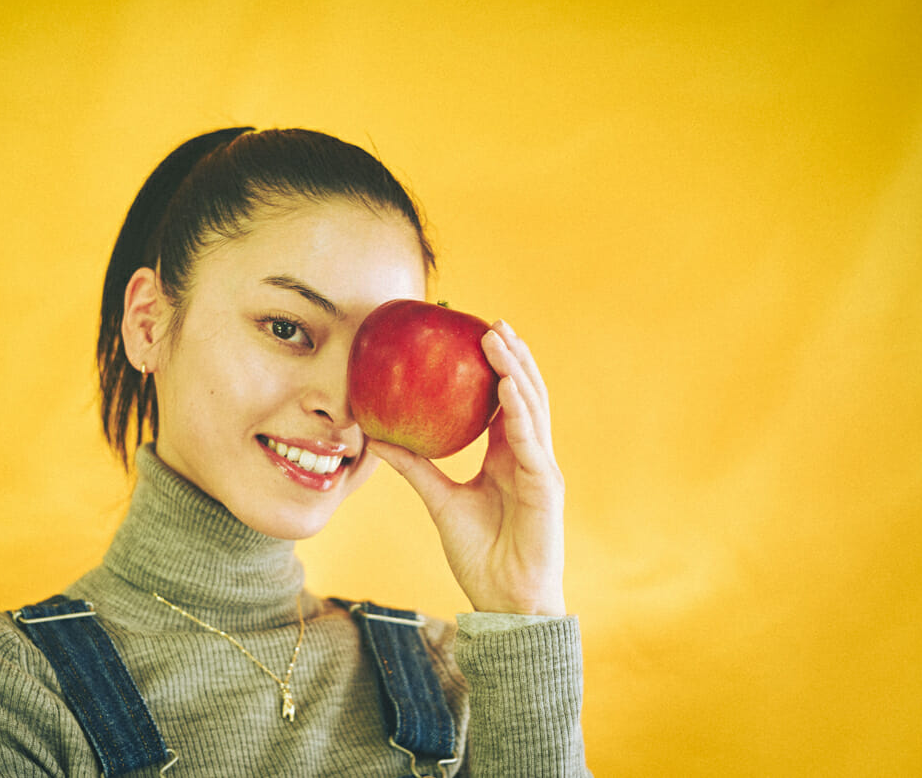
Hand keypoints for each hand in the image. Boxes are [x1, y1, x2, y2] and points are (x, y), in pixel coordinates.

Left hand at [368, 320, 566, 615]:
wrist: (504, 600)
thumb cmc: (479, 554)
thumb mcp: (439, 501)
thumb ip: (415, 467)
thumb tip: (376, 438)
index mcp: (507, 456)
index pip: (505, 402)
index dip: (497, 367)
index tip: (476, 334)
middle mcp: (528, 456)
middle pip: (525, 394)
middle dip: (511, 356)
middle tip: (491, 321)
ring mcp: (541, 468)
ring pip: (532, 407)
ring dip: (517, 369)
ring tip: (499, 337)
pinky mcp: (545, 486)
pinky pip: (531, 441)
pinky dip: (520, 410)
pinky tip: (507, 384)